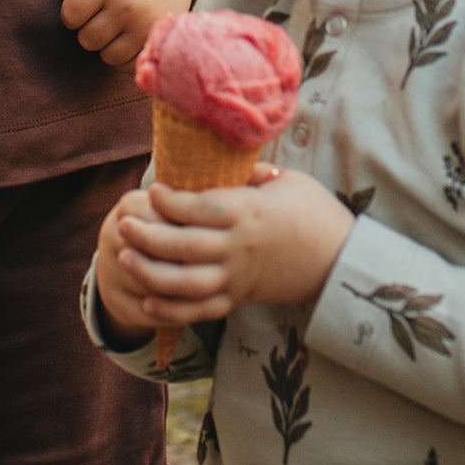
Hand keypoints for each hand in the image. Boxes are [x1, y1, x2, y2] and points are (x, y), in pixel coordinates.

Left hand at [62, 0, 207, 68]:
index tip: (85, 6)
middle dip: (90, 29)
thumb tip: (72, 20)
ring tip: (118, 26)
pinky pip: (130, 65)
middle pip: (87, 40)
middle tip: (104, 16)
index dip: (72, 14)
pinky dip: (126, 56)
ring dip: (108, 45)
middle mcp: (126, 5)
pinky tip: (130, 37)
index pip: (69, 16)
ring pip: (108, 57)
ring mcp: (145, 24)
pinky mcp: (159, 38)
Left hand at [99, 168, 353, 335]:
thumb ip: (252, 172)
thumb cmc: (316, 214)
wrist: (340, 263)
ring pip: (186, 282)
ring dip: (150, 273)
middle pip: (184, 245)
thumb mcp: (289, 181)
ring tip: (124, 258)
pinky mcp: (238, 299)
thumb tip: (223, 154)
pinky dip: (172, 310)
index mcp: (250, 213)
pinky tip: (146, 300)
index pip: (202, 208)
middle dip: (148, 235)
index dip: (172, 201)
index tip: (152, 191)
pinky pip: (200, 310)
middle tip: (124, 224)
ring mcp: (237, 278)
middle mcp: (239, 248)